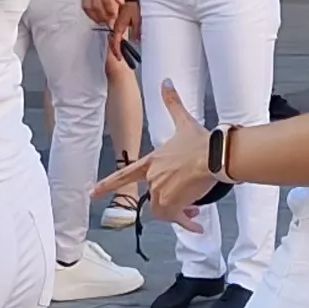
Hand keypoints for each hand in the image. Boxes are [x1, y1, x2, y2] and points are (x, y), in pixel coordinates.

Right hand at [80, 0, 123, 30]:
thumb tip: (121, 3)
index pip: (108, 1)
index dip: (112, 12)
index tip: (115, 18)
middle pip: (99, 6)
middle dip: (105, 17)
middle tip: (110, 22)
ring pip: (91, 8)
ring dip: (97, 17)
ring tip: (103, 21)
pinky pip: (85, 6)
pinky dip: (90, 14)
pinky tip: (95, 17)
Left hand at [95, 84, 217, 219]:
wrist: (216, 156)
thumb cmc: (202, 142)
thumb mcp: (184, 122)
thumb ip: (172, 104)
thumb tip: (166, 83)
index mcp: (152, 161)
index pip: (123, 174)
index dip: (106, 184)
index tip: (92, 193)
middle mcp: (153, 177)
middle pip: (154, 197)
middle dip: (171, 201)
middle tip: (188, 203)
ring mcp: (161, 190)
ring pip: (163, 210)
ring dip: (178, 212)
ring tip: (192, 209)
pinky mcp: (173, 202)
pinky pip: (175, 219)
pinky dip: (185, 223)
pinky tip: (197, 224)